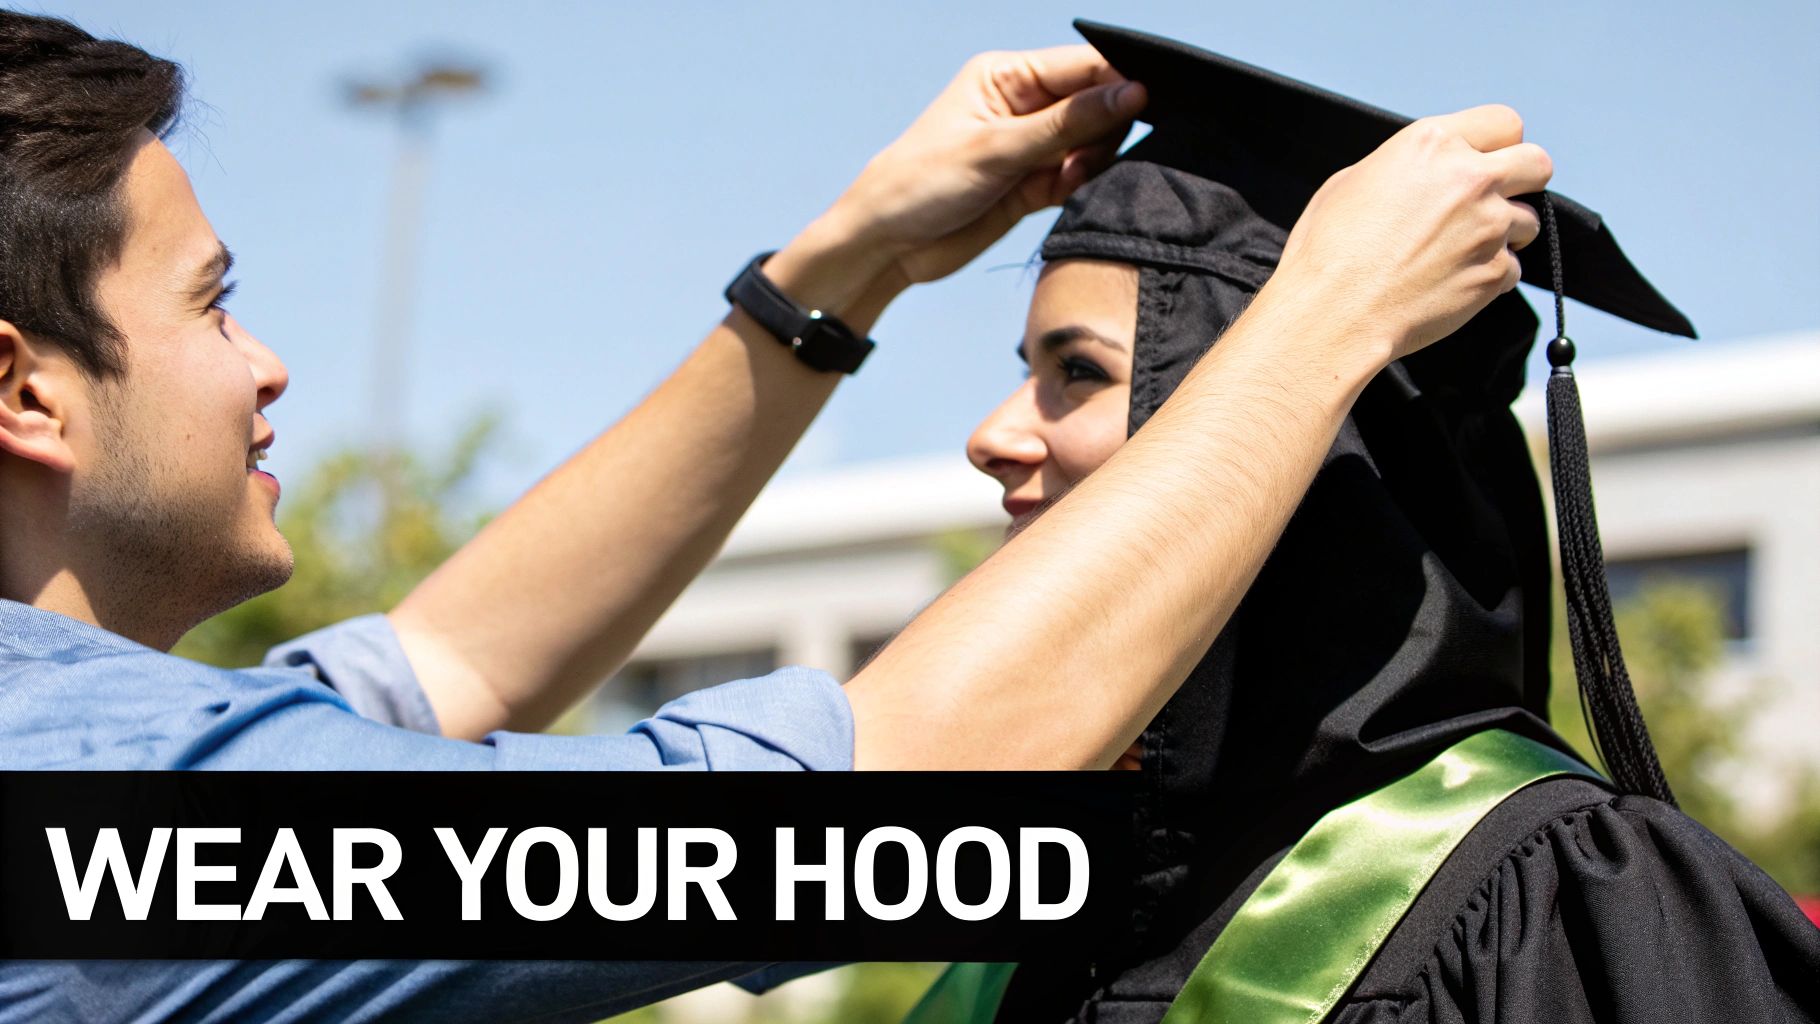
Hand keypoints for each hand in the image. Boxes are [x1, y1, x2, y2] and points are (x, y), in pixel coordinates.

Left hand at [821, 46, 1145, 290]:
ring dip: (1095, 162)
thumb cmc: (921, 183)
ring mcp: (1031, 148)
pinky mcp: (1034, 187)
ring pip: (1093, 145)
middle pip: (1096, 105)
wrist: (888, 246)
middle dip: (1107, 128)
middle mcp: (1024, 106)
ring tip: (1068, 179)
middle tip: (1086, 156)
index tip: (1147, 104)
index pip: (1083, 66)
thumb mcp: (997, 148)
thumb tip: (1134, 93)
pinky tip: (1066, 194)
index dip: (1119, 83)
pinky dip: (1082, 187)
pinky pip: (1079, 180)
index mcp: (1008, 76)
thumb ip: (1068, 124)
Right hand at [1264, 105, 1550, 364]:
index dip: (1497, 145)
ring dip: (1504, 234)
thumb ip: (1403, 167)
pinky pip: (1511, 269)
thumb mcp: (1351, 181)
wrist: (1333, 314)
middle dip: (1523, 181)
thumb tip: (1421, 175)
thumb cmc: (1328, 252)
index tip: (1486, 163)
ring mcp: (1489, 226)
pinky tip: (1452, 282)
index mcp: (1432, 144)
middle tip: (1496, 201)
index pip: (1504, 122)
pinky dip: (1489, 276)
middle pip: (1538, 163)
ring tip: (1461, 252)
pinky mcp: (1494, 271)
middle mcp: (1470, 177)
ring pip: (1528, 221)